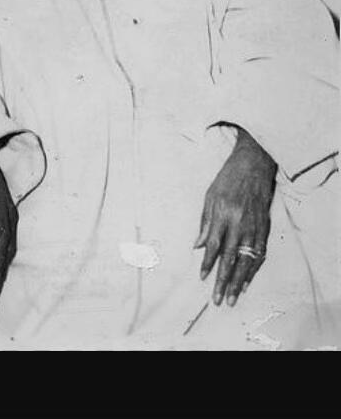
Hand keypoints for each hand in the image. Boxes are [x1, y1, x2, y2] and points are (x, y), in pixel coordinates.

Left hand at [194, 126, 276, 306]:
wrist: (255, 163)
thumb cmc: (229, 177)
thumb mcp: (210, 195)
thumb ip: (205, 222)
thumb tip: (197, 246)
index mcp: (223, 214)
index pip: (214, 245)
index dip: (208, 263)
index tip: (202, 278)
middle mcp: (240, 223)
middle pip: (231, 258)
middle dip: (223, 280)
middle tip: (218, 299)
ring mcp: (254, 226)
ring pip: (247, 260)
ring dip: (239, 281)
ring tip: (233, 297)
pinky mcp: (265, 227)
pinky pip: (260, 253)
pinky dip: (254, 269)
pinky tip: (247, 281)